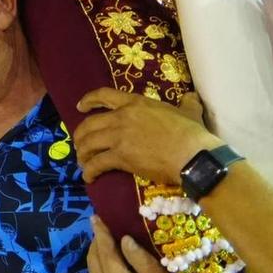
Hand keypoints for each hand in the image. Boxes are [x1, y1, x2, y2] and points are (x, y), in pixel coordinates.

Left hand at [72, 89, 218, 186]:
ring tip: (83, 162)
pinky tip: (89, 177)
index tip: (80, 107)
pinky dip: (89, 171)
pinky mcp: (121, 157)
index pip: (104, 95)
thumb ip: (186, 103)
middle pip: (90, 124)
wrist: (193, 156)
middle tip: (79, 144)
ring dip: (82, 154)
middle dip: (80, 135)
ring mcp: (119, 137)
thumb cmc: (192, 133)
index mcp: (136, 103)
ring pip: (89, 144)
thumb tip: (192, 97)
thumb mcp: (189, 111)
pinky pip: (97, 164)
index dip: (88, 100)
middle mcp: (122, 117)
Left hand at [86, 216, 187, 272]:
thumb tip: (123, 238)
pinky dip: (100, 270)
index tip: (96, 216)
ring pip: (92, 271)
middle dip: (98, 242)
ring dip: (98, 255)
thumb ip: (142, 260)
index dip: (101, 233)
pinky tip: (110, 263)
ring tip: (107, 241)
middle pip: (94, 260)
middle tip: (104, 226)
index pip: (105, 253)